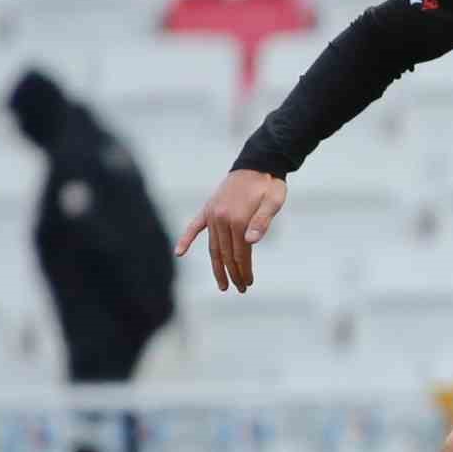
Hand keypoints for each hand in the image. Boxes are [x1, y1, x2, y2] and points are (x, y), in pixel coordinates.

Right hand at [174, 169, 286, 291]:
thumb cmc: (269, 184)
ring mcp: (212, 213)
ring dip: (217, 266)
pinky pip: (194, 227)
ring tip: (223, 283)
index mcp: (238, 219)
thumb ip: (262, 222)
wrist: (257, 163)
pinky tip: (179, 253)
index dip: (243, 271)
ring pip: (213, 246)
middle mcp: (221, 218)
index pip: (239, 253)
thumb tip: (251, 242)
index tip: (248, 284)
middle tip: (240, 289)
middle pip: (225, 254)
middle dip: (232, 274)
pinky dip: (186, 240)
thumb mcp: (273, 202)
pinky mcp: (208, 208)